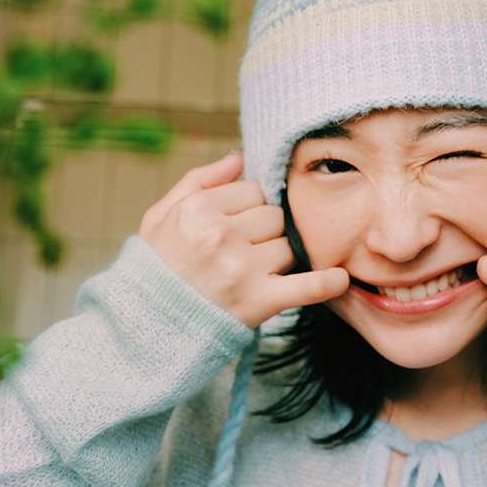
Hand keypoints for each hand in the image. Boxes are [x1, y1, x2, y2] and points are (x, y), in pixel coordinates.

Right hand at [138, 152, 348, 326]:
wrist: (145, 329)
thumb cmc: (154, 270)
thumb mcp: (159, 217)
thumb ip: (198, 181)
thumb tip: (239, 158)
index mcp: (197, 210)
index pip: (254, 191)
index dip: (250, 208)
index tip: (239, 226)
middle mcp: (221, 235)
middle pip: (275, 216)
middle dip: (266, 232)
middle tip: (245, 253)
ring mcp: (242, 269)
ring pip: (290, 246)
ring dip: (281, 258)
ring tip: (257, 273)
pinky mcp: (259, 302)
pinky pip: (308, 286)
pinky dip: (329, 282)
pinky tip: (341, 278)